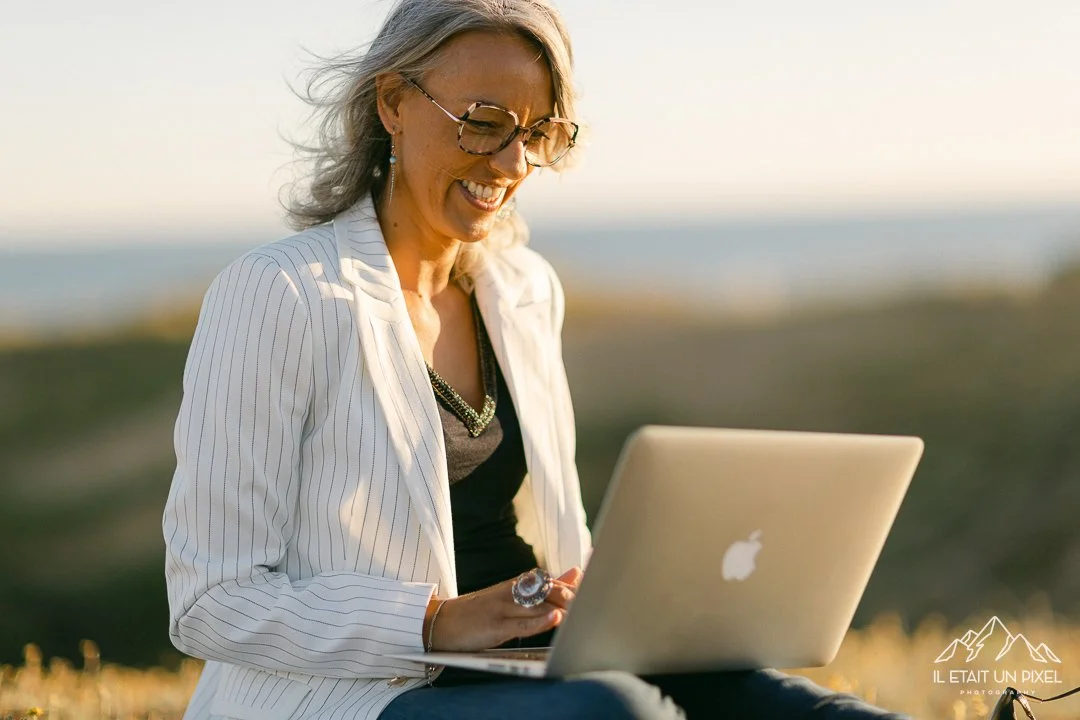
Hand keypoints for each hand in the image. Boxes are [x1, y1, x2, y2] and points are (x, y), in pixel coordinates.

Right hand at [425, 567, 583, 651]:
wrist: (442, 622)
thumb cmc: (481, 611)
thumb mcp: (513, 594)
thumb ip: (546, 585)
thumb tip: (576, 573)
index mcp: (519, 585)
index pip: (554, 581)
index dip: (577, 583)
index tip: (599, 576)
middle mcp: (513, 592)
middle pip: (549, 590)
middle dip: (573, 596)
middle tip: (594, 601)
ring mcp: (504, 608)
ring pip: (538, 605)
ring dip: (562, 607)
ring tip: (582, 610)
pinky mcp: (495, 626)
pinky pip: (520, 624)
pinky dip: (539, 621)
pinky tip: (553, 620)